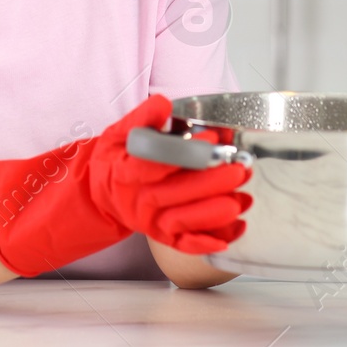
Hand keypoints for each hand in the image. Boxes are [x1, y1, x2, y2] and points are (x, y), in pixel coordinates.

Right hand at [88, 95, 251, 254]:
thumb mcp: (119, 133)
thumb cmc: (116, 160)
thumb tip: (162, 103)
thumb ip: (142, 118)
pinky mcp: (161, 235)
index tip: (211, 139)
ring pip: (182, 221)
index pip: (153, 164)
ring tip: (243, 198)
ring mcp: (149, 221)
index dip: (183, 153)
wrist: (103, 192)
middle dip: (210, 183)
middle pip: (174, 194)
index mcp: (124, 171)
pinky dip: (210, 241)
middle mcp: (136, 200)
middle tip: (238, 170)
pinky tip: (236, 230)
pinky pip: (185, 243)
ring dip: (214, 212)